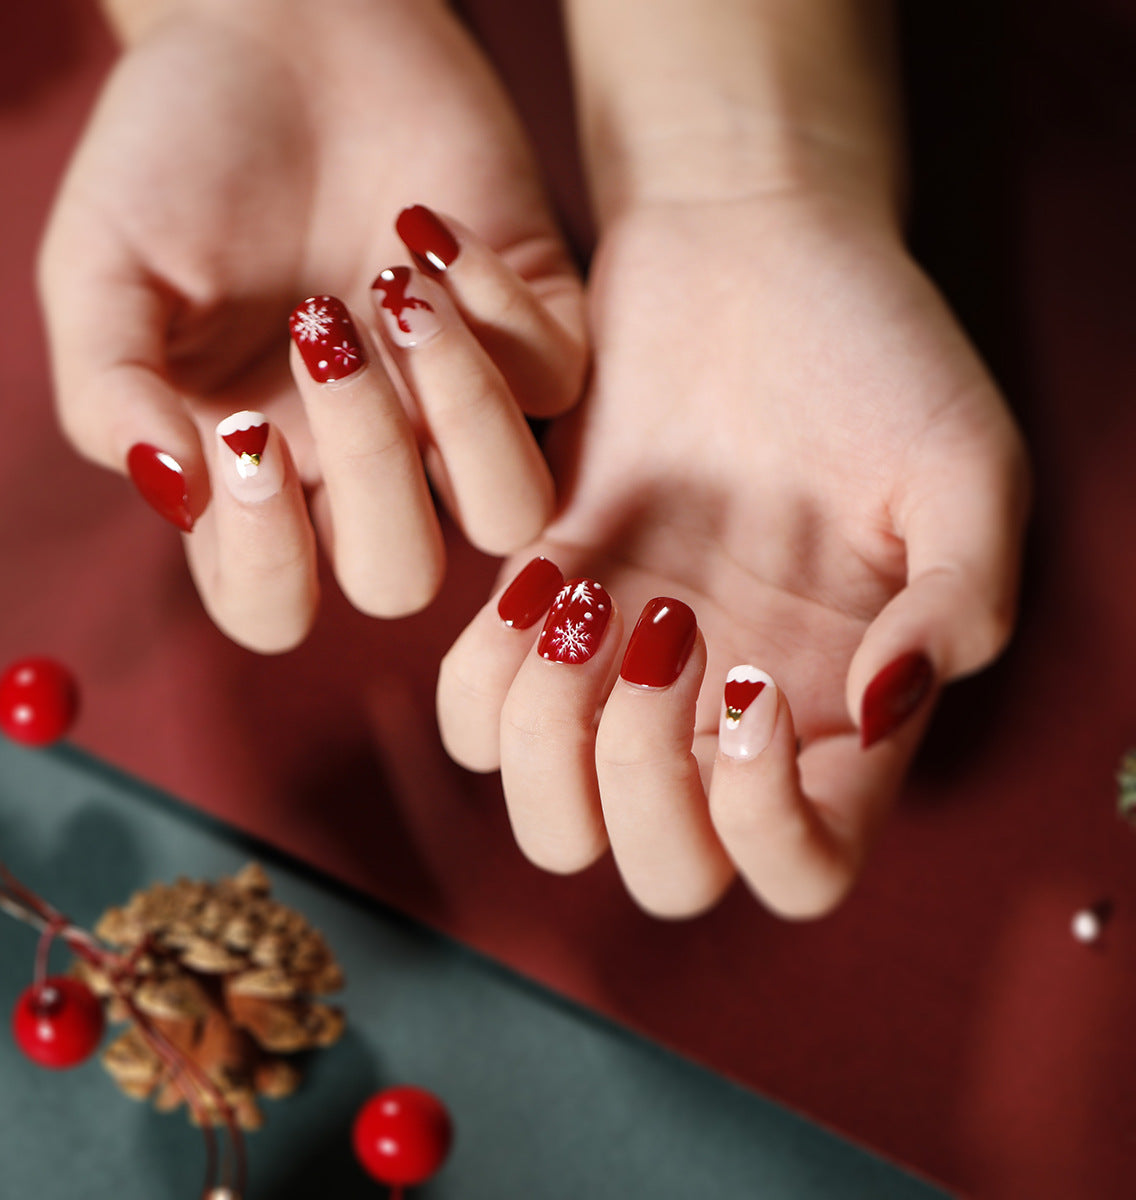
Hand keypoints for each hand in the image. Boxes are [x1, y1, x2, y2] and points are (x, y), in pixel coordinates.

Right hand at [39, 0, 584, 649]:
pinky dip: (500, 310)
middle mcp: (365, 465)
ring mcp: (454, 408)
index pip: (271, 605)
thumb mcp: (102, 271)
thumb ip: (110, 393)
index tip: (242, 430)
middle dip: (370, 473)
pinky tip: (423, 228)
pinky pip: (558, 384)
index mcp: (259, 478)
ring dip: (460, 414)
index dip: (263, 560)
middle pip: (400, 577)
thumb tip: (176, 492)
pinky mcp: (534, 332)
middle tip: (318, 330)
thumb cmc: (175, 156)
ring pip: (510, 510)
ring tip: (388, 291)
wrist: (274, 30)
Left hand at [438, 189, 1029, 918]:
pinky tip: (538, 578)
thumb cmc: (868, 351)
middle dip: (639, 783)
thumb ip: (960, 602)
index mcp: (838, 709)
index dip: (766, 828)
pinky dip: (484, 674)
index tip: (753, 682)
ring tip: (583, 599)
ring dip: (548, 735)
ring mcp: (624, 672)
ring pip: (549, 819)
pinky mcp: (542, 610)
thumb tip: (886, 706)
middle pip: (660, 871)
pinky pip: (472, 713)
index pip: (802, 872)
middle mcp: (724, 715)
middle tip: (664, 629)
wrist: (745, 257)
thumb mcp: (961, 466)